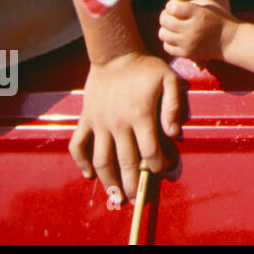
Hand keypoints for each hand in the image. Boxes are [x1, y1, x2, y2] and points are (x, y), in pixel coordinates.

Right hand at [68, 52, 182, 201]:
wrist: (115, 54)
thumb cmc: (146, 68)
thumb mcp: (169, 80)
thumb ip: (174, 106)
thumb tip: (175, 133)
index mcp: (140, 116)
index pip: (149, 151)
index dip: (157, 165)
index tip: (163, 169)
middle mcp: (118, 123)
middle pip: (124, 162)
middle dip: (132, 184)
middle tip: (137, 199)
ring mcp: (99, 123)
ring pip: (101, 159)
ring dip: (108, 181)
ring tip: (115, 197)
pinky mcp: (86, 120)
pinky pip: (78, 145)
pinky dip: (81, 162)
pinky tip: (89, 174)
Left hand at [158, 0, 235, 60]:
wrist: (229, 41)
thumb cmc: (218, 19)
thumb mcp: (209, 5)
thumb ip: (190, 3)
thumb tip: (171, 6)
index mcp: (199, 14)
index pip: (173, 8)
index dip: (170, 4)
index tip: (175, 5)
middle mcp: (192, 29)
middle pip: (164, 20)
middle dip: (165, 15)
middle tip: (171, 15)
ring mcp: (188, 43)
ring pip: (163, 34)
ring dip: (166, 29)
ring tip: (174, 27)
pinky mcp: (186, 54)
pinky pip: (167, 47)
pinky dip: (169, 41)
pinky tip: (176, 38)